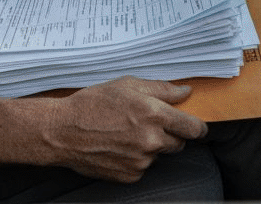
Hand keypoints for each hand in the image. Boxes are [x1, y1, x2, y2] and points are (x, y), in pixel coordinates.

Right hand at [43, 77, 207, 181]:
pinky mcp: (130, 175)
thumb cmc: (91, 104)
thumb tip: (185, 91)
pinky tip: (118, 147)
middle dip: (169, 134)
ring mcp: (141, 161)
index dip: (197, 127)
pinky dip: (136, 159)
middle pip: (179, 143)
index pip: (193, 128)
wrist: (62, 131)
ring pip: (159, 155)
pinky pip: (143, 168)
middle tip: (148, 125)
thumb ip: (161, 89)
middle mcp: (151, 140)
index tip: (195, 127)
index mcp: (153, 114)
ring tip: (125, 134)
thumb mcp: (126, 85)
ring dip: (150, 147)